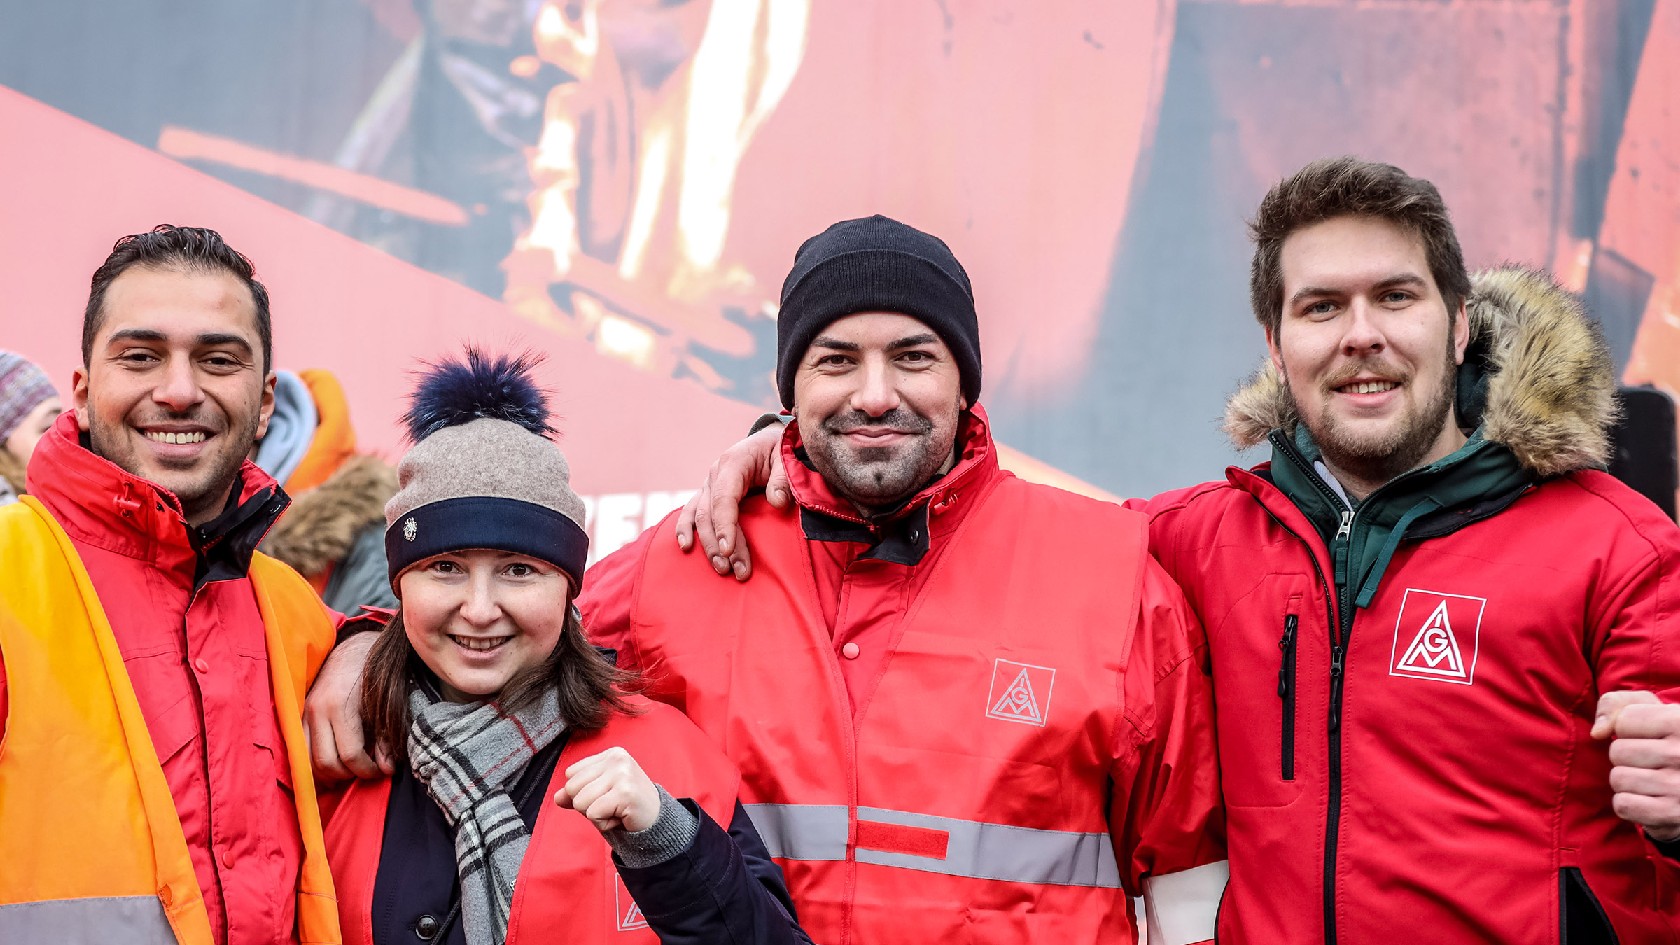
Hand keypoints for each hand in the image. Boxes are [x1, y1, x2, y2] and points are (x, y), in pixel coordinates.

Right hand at [303, 630, 389, 782]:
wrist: (352, 648)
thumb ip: (385, 738)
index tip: (381, 771)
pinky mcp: (299, 714)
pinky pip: (300, 749)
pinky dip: (314, 762)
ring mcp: (304, 712)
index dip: (367, 770)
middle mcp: (318, 711)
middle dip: (348, 775)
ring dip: (328, 773)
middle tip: (365, 771)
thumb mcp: (385, 704)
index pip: (350, 755)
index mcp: (341, 706)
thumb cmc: (374, 674)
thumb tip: (387, 769)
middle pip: (326, 763)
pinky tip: (333, 764)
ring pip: (308, 760)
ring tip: (349, 769)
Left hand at [553, 747, 660, 832]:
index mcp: (610, 754)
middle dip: (586, 805)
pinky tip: (619, 817)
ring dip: (595, 815)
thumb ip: (576, 793)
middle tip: (610, 805)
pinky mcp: (625, 792)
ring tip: (615, 811)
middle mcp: (616, 759)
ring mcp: (622, 774)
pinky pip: (593, 814)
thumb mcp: (598, 794)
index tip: (606, 795)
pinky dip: (603, 823)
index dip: (581, 792)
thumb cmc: (625, 805)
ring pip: (580, 802)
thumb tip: (557, 797)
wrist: (655, 819)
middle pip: (572, 788)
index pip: (571, 774)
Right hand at [673, 423, 787, 580]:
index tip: (730, 550)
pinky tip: (685, 547)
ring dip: (707, 545)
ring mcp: (709, 484)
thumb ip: (783, 478)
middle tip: (737, 571)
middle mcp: (716, 473)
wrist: (770, 441)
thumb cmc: (781, 450)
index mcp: (734, 463)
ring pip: (699, 517)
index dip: (725, 526)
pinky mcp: (708, 493)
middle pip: (711, 513)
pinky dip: (685, 529)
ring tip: (721, 568)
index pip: (724, 498)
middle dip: (721, 545)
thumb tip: (777, 501)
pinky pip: (692, 511)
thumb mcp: (787, 456)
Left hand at [1592, 690, 1679, 841]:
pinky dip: (1630, 805)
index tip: (1651, 737)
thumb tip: (1597, 732)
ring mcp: (1679, 786)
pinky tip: (1650, 800)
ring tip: (1652, 780)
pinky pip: (1623, 805)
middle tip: (1653, 762)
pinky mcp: (1673, 814)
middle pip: (1617, 751)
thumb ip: (1617, 704)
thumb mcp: (1653, 710)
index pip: (1624, 720)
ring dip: (1628, 781)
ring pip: (1618, 779)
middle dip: (1627, 757)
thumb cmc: (1670, 741)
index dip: (1628, 730)